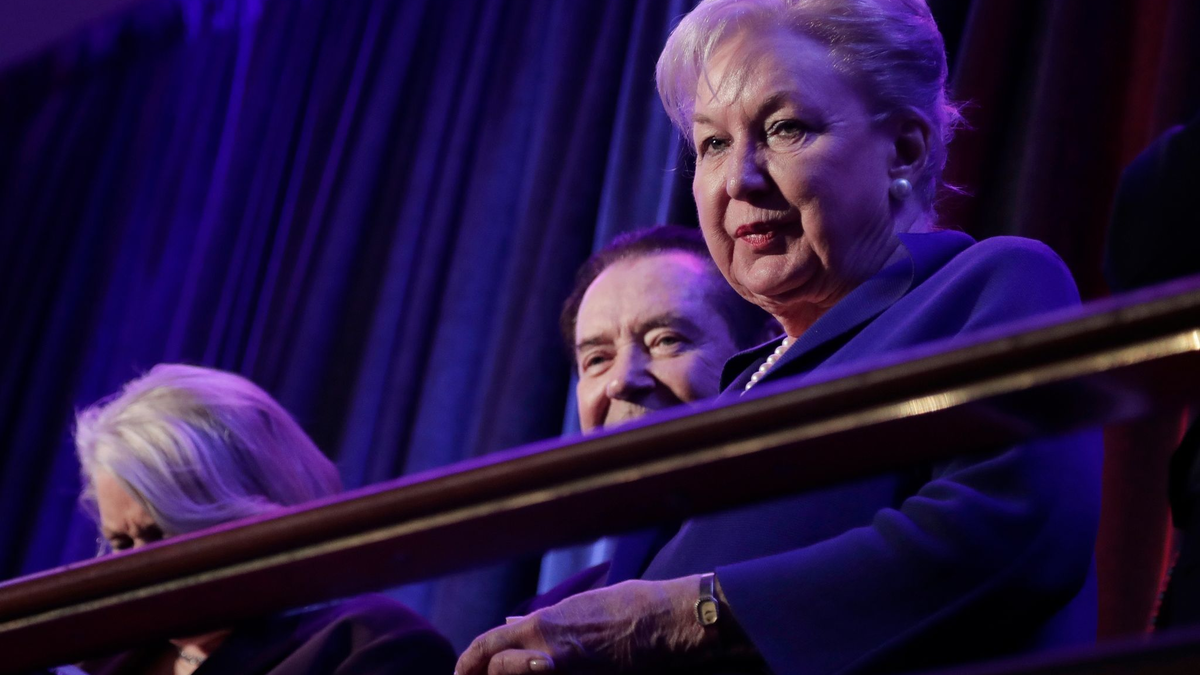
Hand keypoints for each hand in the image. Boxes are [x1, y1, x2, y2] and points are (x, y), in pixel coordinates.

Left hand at [456, 576, 710, 674]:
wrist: (667, 622)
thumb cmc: (629, 605)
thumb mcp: (578, 606)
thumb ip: (541, 621)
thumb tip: (511, 623)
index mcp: (543, 624)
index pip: (488, 646)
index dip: (469, 662)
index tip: (462, 672)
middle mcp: (547, 650)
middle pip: (497, 670)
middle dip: (487, 674)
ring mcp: (564, 671)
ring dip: (513, 674)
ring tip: (511, 673)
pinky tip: (543, 673)